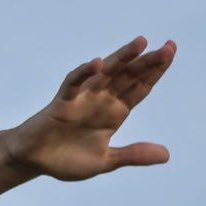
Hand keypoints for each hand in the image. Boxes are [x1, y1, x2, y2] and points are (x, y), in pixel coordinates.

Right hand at [0, 37, 174, 180]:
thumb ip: (133, 155)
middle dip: (148, 62)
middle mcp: (102, 99)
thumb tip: (167, 154)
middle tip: (169, 48)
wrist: (35, 161)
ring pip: (105, 73)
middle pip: (129, 76)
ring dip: (122, 58)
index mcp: (115, 112)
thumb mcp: (106, 161)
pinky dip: (84, 73)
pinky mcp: (62, 102)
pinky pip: (73, 84)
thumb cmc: (68, 158)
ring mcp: (82, 98)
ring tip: (141, 43)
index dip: (155, 71)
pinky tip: (96, 64)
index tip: (170, 52)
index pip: (140, 87)